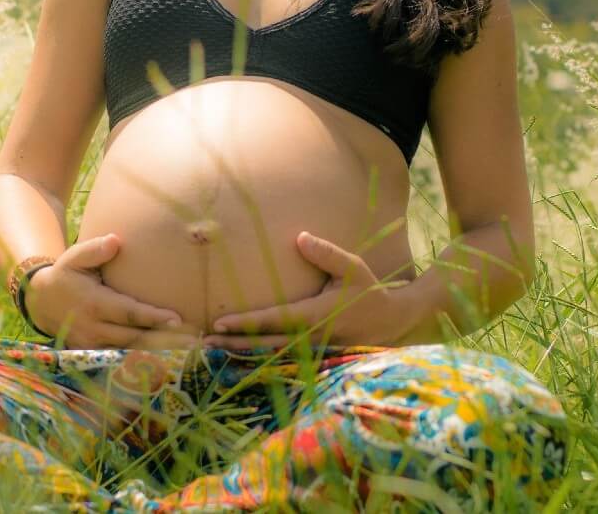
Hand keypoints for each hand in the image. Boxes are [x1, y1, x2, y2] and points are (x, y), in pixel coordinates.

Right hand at [25, 233, 200, 349]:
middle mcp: (95, 329)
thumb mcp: (74, 258)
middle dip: (165, 340)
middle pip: (135, 337)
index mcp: (94, 304)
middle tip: (195, 341)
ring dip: (160, 353)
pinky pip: (123, 359)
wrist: (41, 302)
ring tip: (190, 352)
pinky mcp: (95, 354)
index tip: (177, 318)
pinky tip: (169, 360)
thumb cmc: (66, 274)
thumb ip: (94, 250)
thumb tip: (115, 241)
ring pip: (131, 352)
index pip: (128, 313)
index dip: (152, 317)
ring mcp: (94, 345)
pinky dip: (145, 361)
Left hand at [202, 231, 411, 348]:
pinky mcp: (314, 358)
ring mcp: (313, 353)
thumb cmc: (369, 290)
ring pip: (271, 356)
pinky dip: (258, 359)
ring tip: (212, 350)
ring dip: (242, 354)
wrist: (393, 322)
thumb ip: (327, 253)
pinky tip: (238, 357)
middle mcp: (312, 338)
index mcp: (317, 316)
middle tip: (204, 342)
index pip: (274, 320)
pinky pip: (281, 360)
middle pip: (265, 344)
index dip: (246, 323)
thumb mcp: (353, 267)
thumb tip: (300, 237)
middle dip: (234, 343)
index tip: (219, 322)